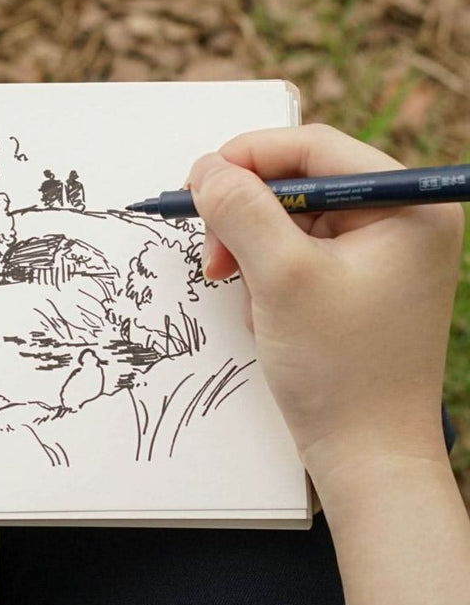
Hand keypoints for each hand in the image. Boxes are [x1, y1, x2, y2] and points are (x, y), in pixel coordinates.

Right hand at [188, 124, 462, 486]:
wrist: (367, 455)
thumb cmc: (340, 370)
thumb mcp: (282, 279)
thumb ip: (241, 212)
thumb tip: (205, 168)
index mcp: (407, 205)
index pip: (315, 149)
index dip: (248, 157)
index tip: (197, 183)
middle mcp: (401, 220)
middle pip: (300, 184)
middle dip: (246, 218)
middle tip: (212, 256)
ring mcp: (380, 254)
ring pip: (290, 223)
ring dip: (252, 253)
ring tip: (248, 300)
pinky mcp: (358, 284)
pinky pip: (297, 257)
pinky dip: (267, 278)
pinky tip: (266, 315)